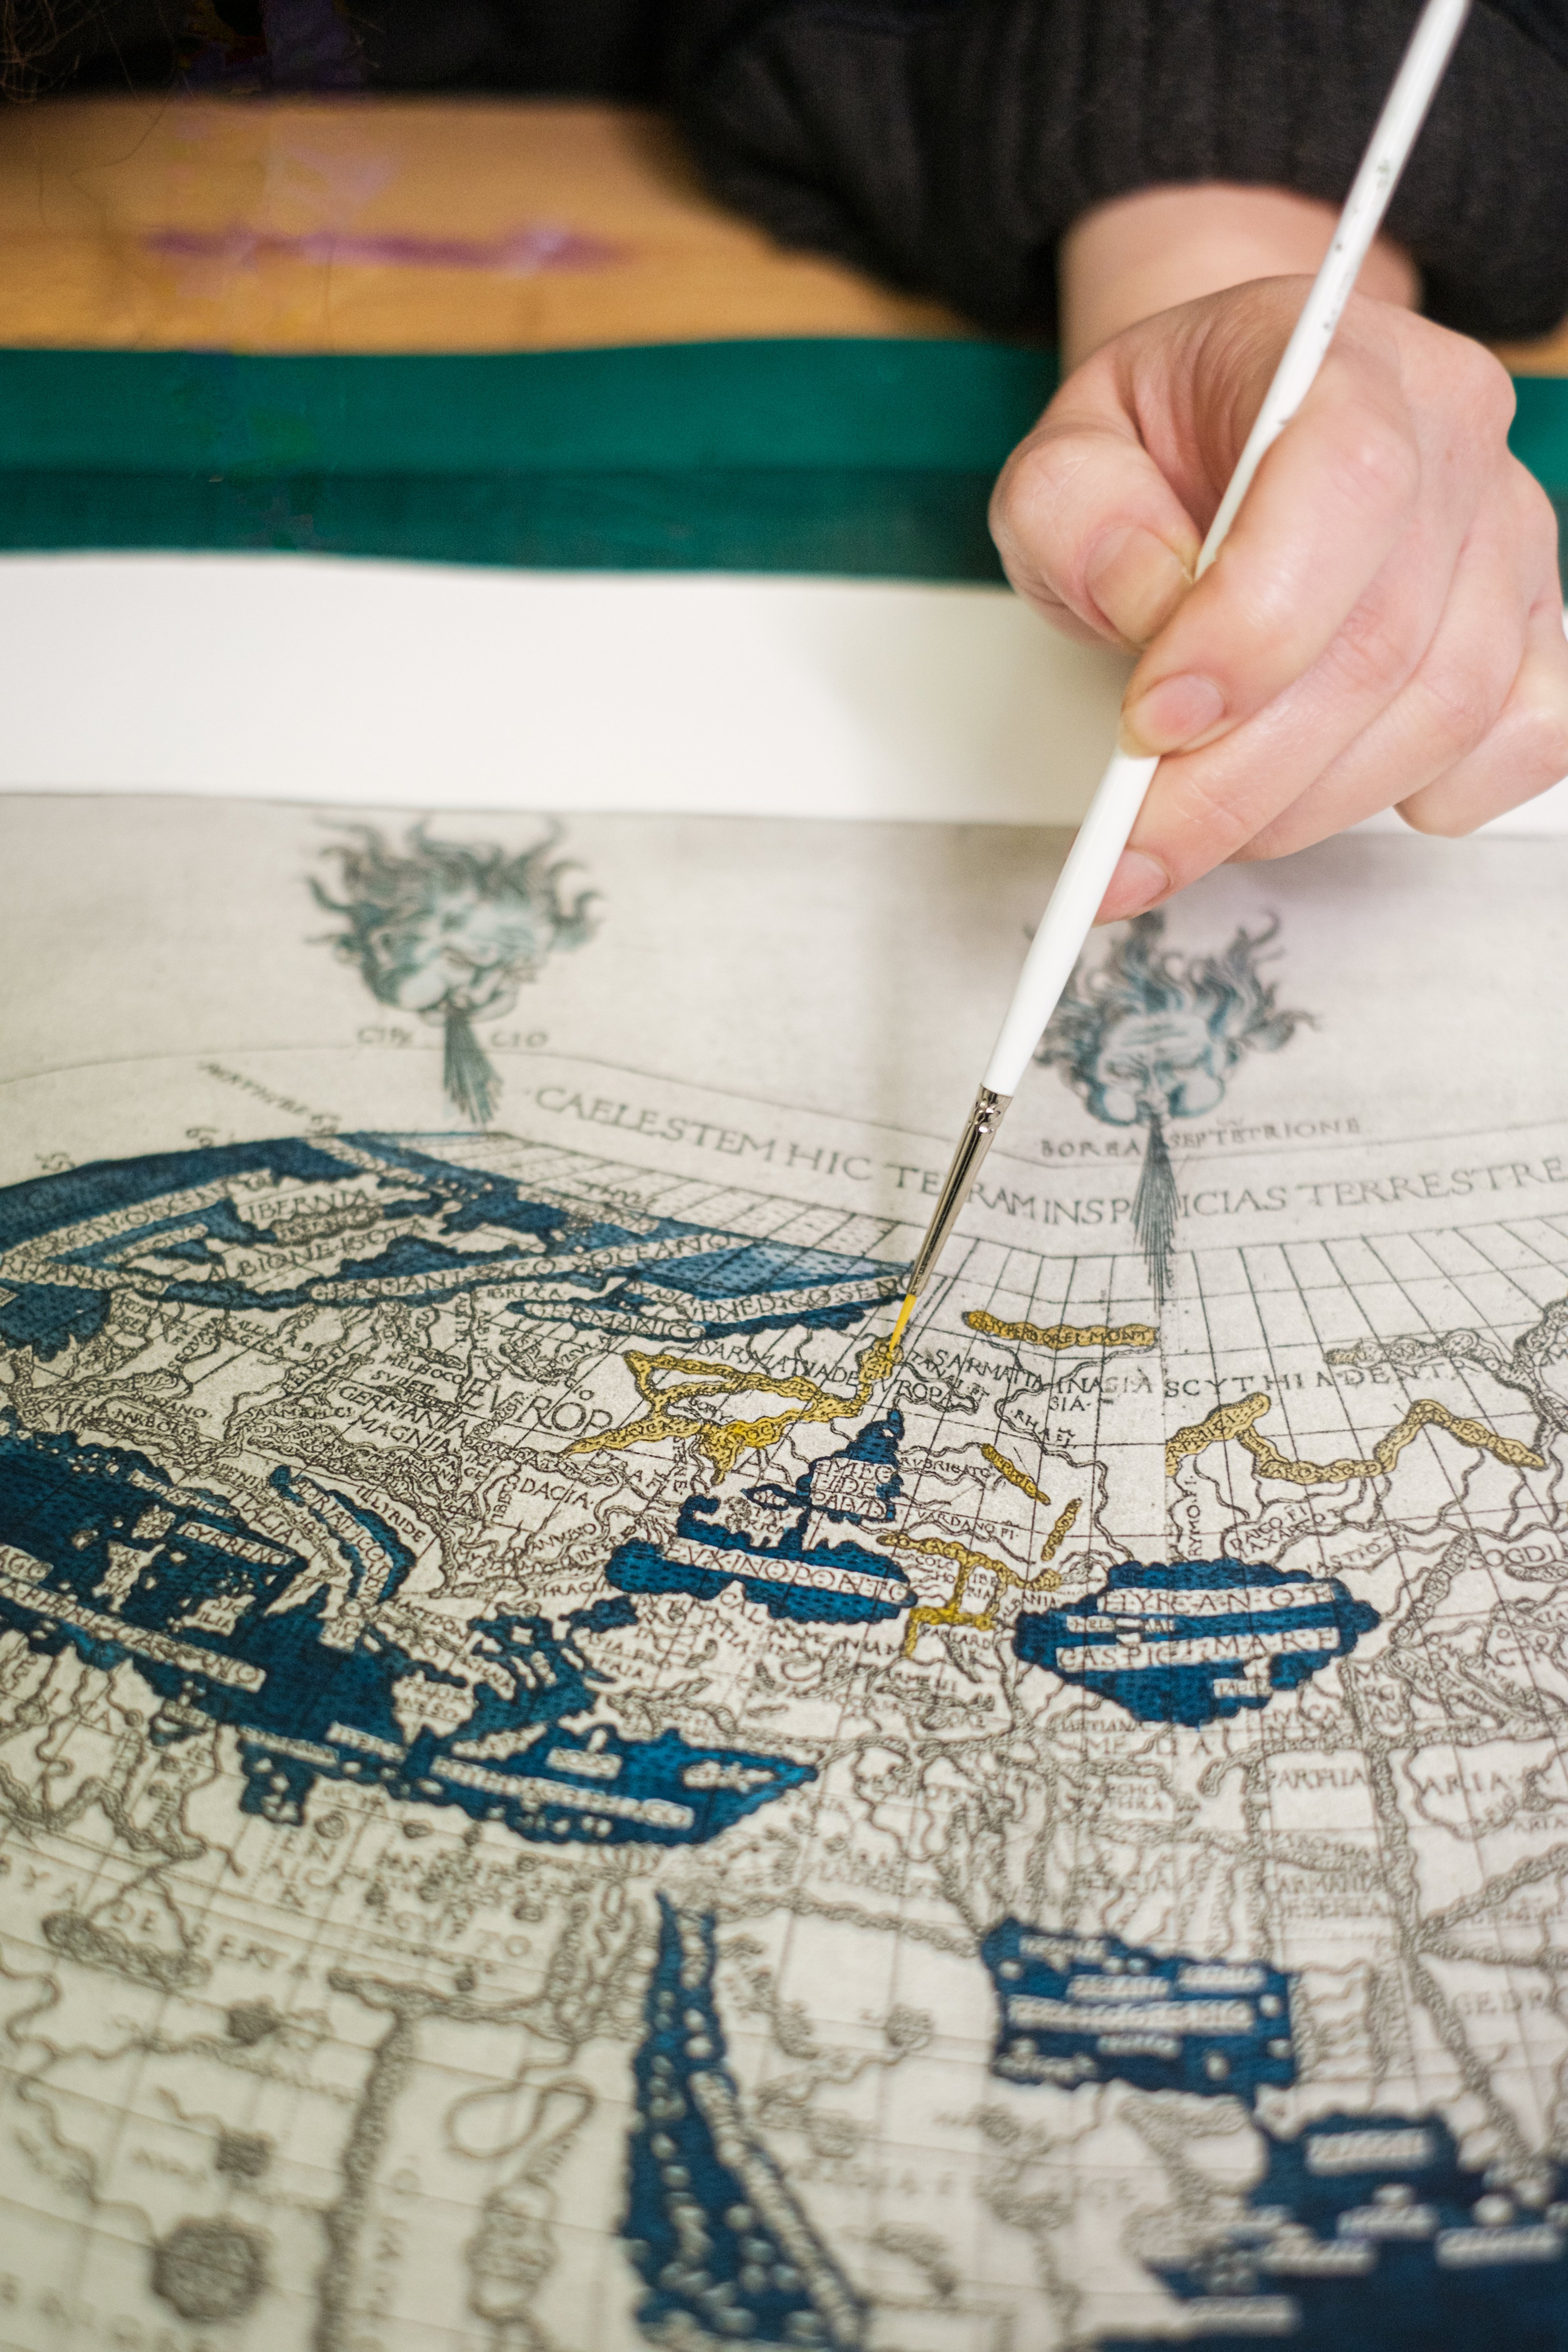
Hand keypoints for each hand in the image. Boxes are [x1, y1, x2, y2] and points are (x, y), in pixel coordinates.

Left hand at [992, 269, 1567, 921]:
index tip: (1154, 722)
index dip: (1252, 628)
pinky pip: (1520, 743)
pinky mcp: (1537, 626)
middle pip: (1382, 641)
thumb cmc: (1161, 449)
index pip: (1344, 483)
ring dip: (1307, 804)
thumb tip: (1150, 604)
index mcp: (1338, 360)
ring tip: (1204, 821)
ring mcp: (1511, 536)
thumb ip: (1075, 513)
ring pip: (1445, 713)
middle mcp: (1453, 436)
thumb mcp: (1067, 456)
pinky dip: (1421, 799)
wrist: (1228, 439)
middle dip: (1243, 777)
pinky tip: (1325, 788)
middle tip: (1139, 842)